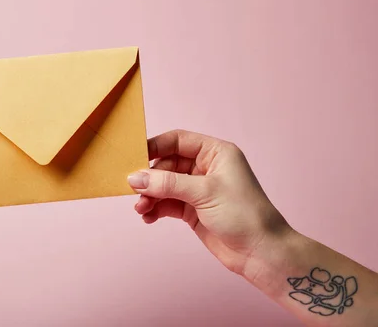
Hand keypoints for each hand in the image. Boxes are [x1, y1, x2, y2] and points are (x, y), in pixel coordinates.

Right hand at [128, 129, 291, 274]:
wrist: (261, 254)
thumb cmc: (245, 215)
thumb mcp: (204, 192)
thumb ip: (167, 183)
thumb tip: (135, 178)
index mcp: (215, 153)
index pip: (178, 140)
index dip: (155, 146)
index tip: (133, 156)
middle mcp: (206, 168)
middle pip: (167, 164)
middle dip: (150, 178)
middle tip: (134, 190)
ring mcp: (198, 189)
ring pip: (164, 185)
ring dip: (150, 196)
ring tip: (141, 209)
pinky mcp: (193, 209)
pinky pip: (167, 203)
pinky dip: (156, 208)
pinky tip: (149, 217)